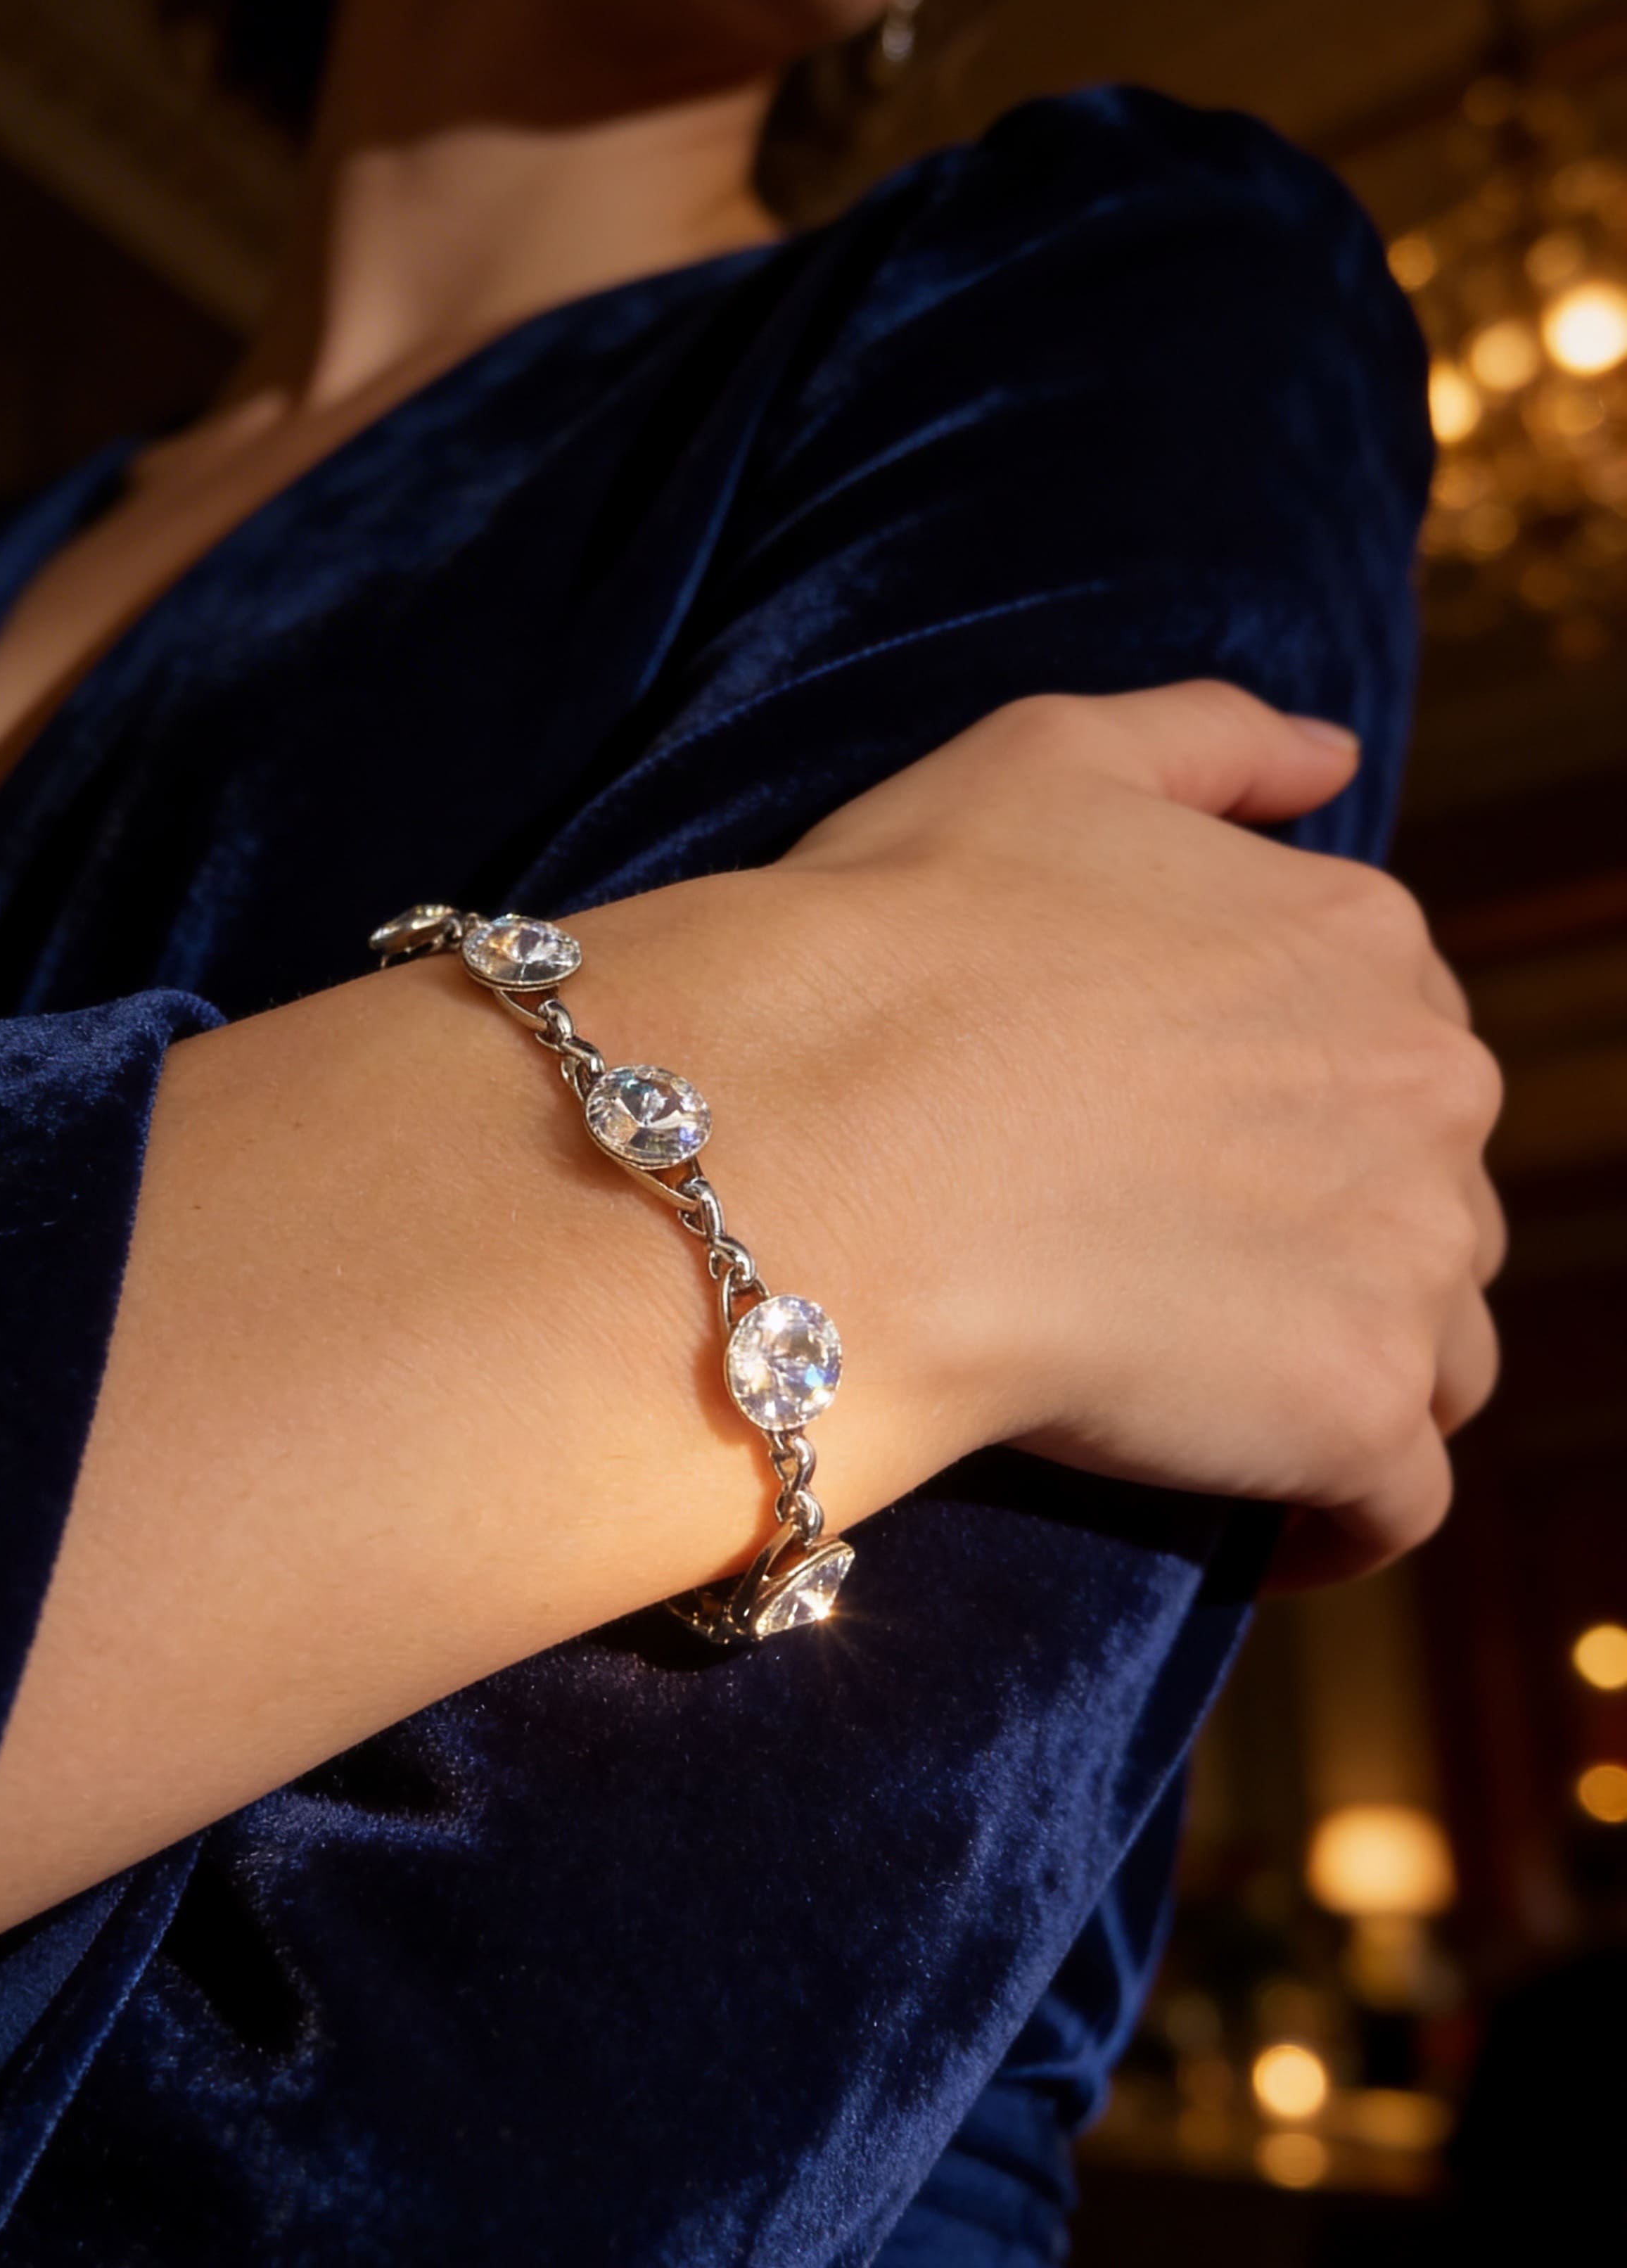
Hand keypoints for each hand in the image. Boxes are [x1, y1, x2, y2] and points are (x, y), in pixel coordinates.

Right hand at [764, 681, 1503, 1584]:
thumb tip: (1337, 756)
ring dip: (1351, 1371)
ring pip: (1439, 1342)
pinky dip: (1344, 1520)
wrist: (827, 1138)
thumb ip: (1210, 742)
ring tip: (1215, 1405)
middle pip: (1428, 1194)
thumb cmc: (900, 944)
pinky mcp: (1355, 1407)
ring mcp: (1406, 1253)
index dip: (1295, 1111)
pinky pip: (1397, 1499)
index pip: (1389, 1041)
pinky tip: (1265, 1525)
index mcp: (1356, 938)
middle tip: (1180, 1287)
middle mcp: (1426, 1084)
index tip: (1190, 1164)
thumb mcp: (1045, 760)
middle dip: (1338, 1241)